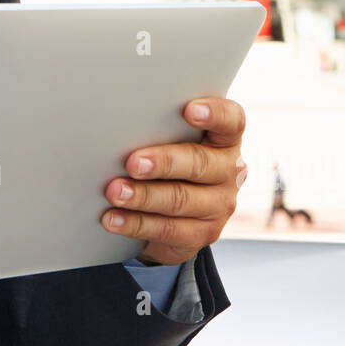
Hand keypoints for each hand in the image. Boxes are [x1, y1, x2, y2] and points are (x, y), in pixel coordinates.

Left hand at [101, 97, 246, 265]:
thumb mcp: (174, 139)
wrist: (179, 209)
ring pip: (180, 200)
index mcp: (226, 139)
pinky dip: (136, 224)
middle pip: (199, 163)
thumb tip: (119, 122)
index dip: (214, 114)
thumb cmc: (172, 158)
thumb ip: (161, 128)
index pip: (231, 121)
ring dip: (143, 196)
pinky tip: (113, 218)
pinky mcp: (202, 235)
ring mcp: (219, 206)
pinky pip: (167, 230)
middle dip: (163, 163)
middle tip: (133, 163)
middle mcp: (229, 172)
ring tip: (115, 192)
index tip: (189, 110)